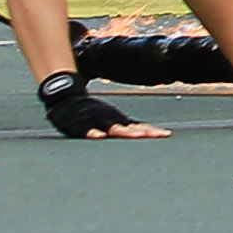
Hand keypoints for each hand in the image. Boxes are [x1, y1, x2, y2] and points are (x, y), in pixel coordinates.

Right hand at [38, 71, 165, 139]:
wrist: (66, 95)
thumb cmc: (92, 111)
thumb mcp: (112, 117)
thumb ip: (127, 126)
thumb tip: (148, 132)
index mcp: (117, 118)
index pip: (138, 125)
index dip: (151, 130)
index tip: (165, 135)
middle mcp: (109, 118)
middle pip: (129, 127)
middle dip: (142, 132)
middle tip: (157, 136)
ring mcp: (95, 120)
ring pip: (111, 127)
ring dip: (123, 132)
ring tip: (136, 136)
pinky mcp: (79, 124)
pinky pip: (86, 130)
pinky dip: (93, 133)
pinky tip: (99, 137)